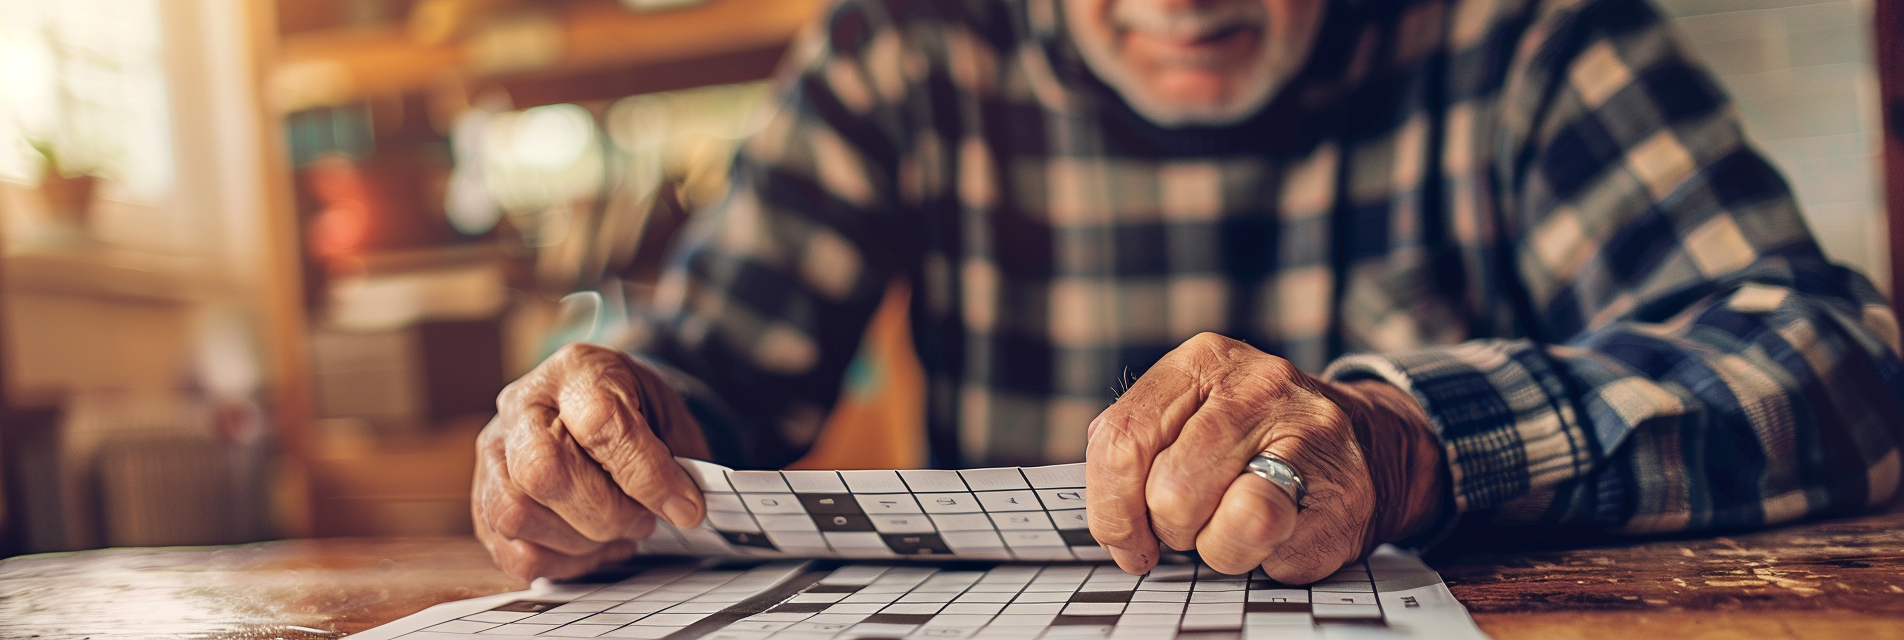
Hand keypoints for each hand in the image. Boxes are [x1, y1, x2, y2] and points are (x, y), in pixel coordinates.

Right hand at [473, 343, 712, 579]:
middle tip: (643, 520)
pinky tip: (589, 546)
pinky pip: (509, 549)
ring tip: (616, 532)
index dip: (646, 475)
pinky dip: (559, 561)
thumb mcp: (665, 414)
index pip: (599, 422)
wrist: (594, 404)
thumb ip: (674, 458)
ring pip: (516, 513)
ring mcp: (493, 452)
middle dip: (607, 513)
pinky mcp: (482, 499)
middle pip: (543, 470)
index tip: (684, 506)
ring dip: (581, 541)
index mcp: (576, 371)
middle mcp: (521, 406)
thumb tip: (681, 509)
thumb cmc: (631, 409)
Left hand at [1084, 333, 1446, 581]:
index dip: (1110, 505)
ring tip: (1233, 525)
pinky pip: (1270, 549)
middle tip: (1190, 525)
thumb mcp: (1190, 415)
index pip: (1123, 437)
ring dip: (1215, 548)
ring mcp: (1307, 437)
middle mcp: (1258, 386)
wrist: (1366, 445)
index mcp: (1204, 360)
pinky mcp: (1340, 495)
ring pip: (1221, 527)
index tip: (1122, 537)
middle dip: (1169, 528)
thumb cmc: (1254, 440)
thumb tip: (1108, 514)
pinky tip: (1277, 533)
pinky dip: (1260, 560)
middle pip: (1169, 491)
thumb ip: (1139, 446)